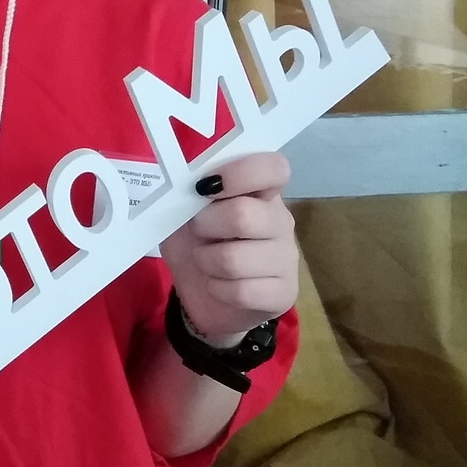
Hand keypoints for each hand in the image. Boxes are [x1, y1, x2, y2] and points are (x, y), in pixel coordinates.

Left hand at [159, 152, 296, 342]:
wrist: (205, 298)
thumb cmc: (198, 247)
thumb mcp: (182, 215)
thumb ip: (185, 195)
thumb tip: (178, 186)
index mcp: (261, 192)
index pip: (273, 168)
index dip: (240, 173)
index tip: (205, 186)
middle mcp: (281, 221)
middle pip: (243, 215)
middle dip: (205, 226)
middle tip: (198, 232)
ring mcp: (287, 258)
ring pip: (234, 259)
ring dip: (206, 262)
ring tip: (207, 262)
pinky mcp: (284, 293)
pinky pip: (241, 291)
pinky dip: (217, 290)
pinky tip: (220, 287)